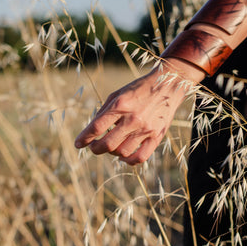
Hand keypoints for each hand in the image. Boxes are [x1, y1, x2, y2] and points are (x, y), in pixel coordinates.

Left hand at [75, 59, 204, 164]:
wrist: (168, 84)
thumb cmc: (139, 88)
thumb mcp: (118, 93)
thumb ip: (105, 111)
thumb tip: (91, 131)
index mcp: (121, 105)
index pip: (96, 127)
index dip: (84, 138)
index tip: (78, 144)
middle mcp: (133, 118)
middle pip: (107, 144)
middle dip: (95, 148)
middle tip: (93, 147)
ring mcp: (146, 129)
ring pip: (122, 152)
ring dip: (112, 153)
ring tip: (111, 147)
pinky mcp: (157, 136)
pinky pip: (140, 157)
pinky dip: (129, 161)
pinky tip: (124, 155)